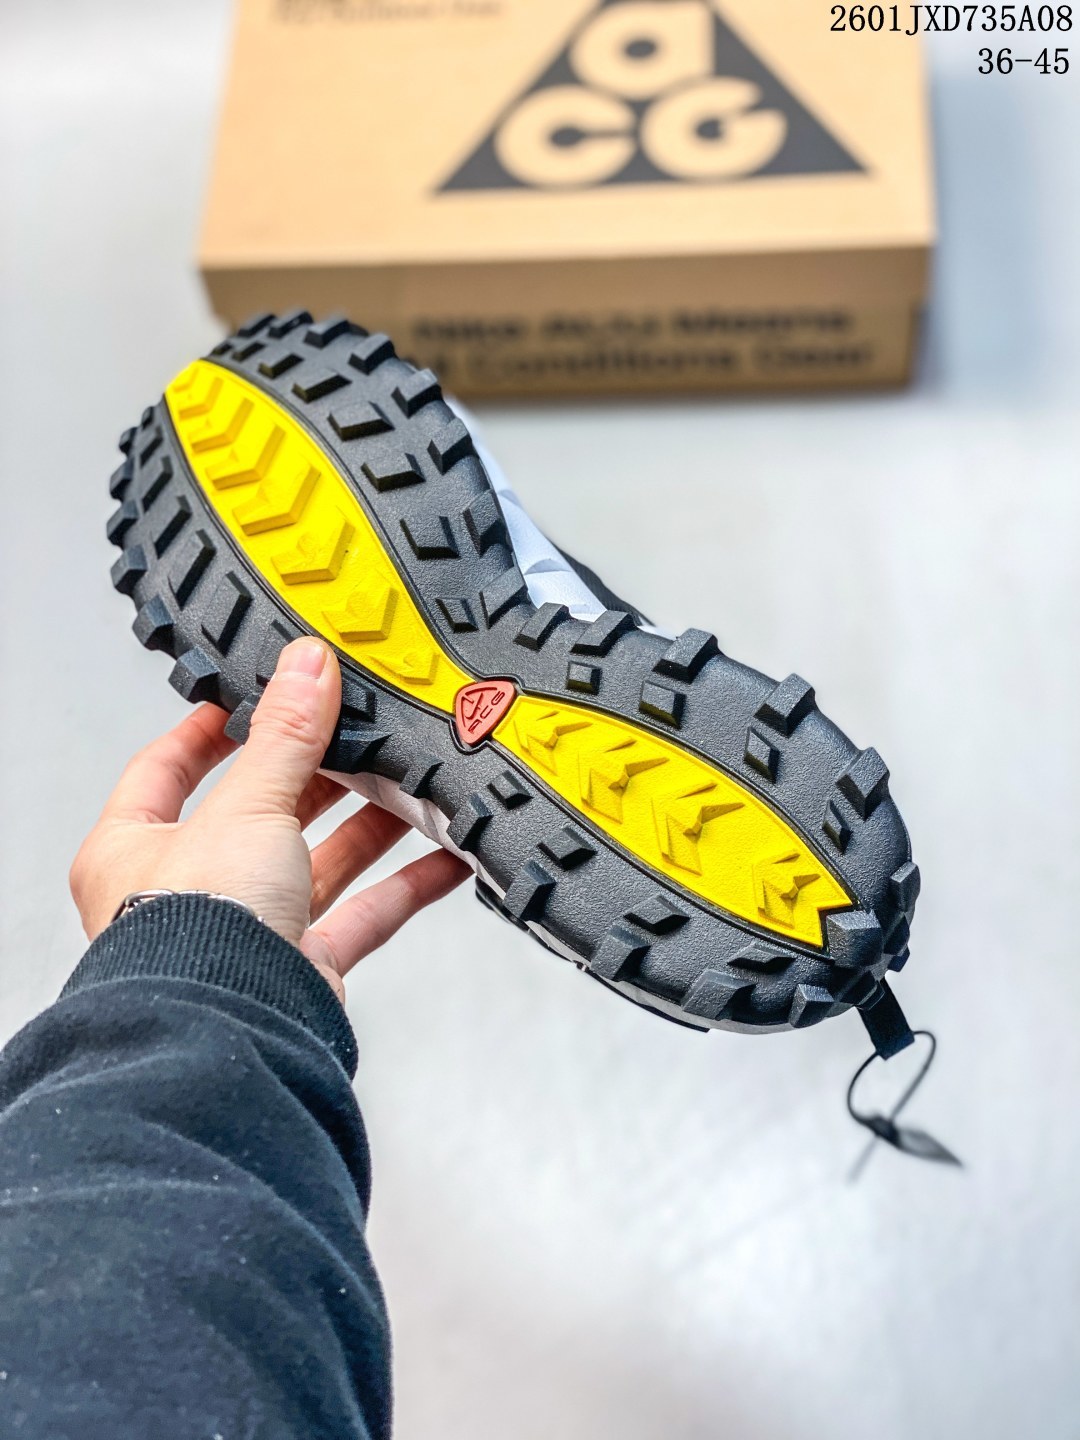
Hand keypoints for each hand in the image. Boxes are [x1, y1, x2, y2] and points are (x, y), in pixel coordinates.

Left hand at [69, 638, 468, 1001]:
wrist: (230, 1036)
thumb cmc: (196, 933)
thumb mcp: (245, 807)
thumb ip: (285, 737)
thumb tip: (306, 665)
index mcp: (135, 849)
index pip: (167, 769)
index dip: (212, 729)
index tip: (258, 695)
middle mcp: (187, 892)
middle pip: (258, 812)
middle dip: (315, 773)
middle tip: (359, 730)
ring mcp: (247, 931)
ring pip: (316, 863)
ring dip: (368, 826)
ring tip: (414, 781)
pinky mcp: (301, 968)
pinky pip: (361, 916)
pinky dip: (405, 886)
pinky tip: (446, 857)